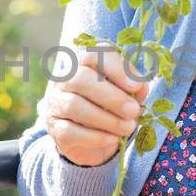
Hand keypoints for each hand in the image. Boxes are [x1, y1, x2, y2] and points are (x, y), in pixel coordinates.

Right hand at [42, 48, 150, 165]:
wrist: (90, 139)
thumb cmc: (109, 107)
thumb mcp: (125, 94)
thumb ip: (133, 88)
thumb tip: (141, 86)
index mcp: (83, 64)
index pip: (94, 55)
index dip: (116, 69)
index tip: (136, 86)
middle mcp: (64, 79)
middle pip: (80, 79)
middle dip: (111, 97)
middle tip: (133, 111)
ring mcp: (55, 103)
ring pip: (74, 105)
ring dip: (106, 119)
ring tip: (127, 128)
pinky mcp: (54, 128)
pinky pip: (70, 131)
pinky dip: (95, 137)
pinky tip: (112, 139)